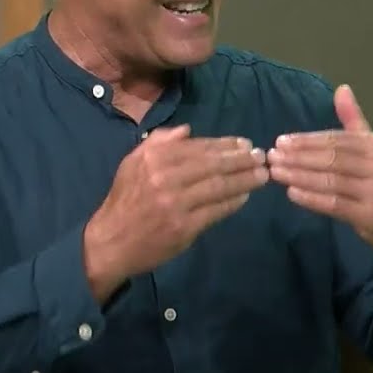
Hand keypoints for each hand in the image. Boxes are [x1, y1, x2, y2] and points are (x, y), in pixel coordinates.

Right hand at [83, 125, 268, 299]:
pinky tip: (245, 196)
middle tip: (261, 156)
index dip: (225, 144)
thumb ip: (158, 142)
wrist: (110, 241)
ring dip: (245, 180)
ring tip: (262, 174)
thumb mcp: (132, 163)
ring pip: (219, 187)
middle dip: (241, 159)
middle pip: (214, 165)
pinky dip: (233, 202)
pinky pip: (216, 211)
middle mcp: (166, 178)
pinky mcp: (184, 227)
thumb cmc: (124, 200)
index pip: (199, 147)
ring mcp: (176, 204)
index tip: (244, 143)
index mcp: (155, 159)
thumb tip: (188, 130)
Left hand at [267, 85, 372, 275]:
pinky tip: (292, 193)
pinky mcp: (370, 215)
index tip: (280, 141)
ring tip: (276, 173)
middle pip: (331, 159)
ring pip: (330, 181)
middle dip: (298, 157)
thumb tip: (341, 88)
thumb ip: (354, 120)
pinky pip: (335, 204)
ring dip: (299, 176)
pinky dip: (312, 199)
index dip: (307, 141)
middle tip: (271, 157)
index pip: (336, 140)